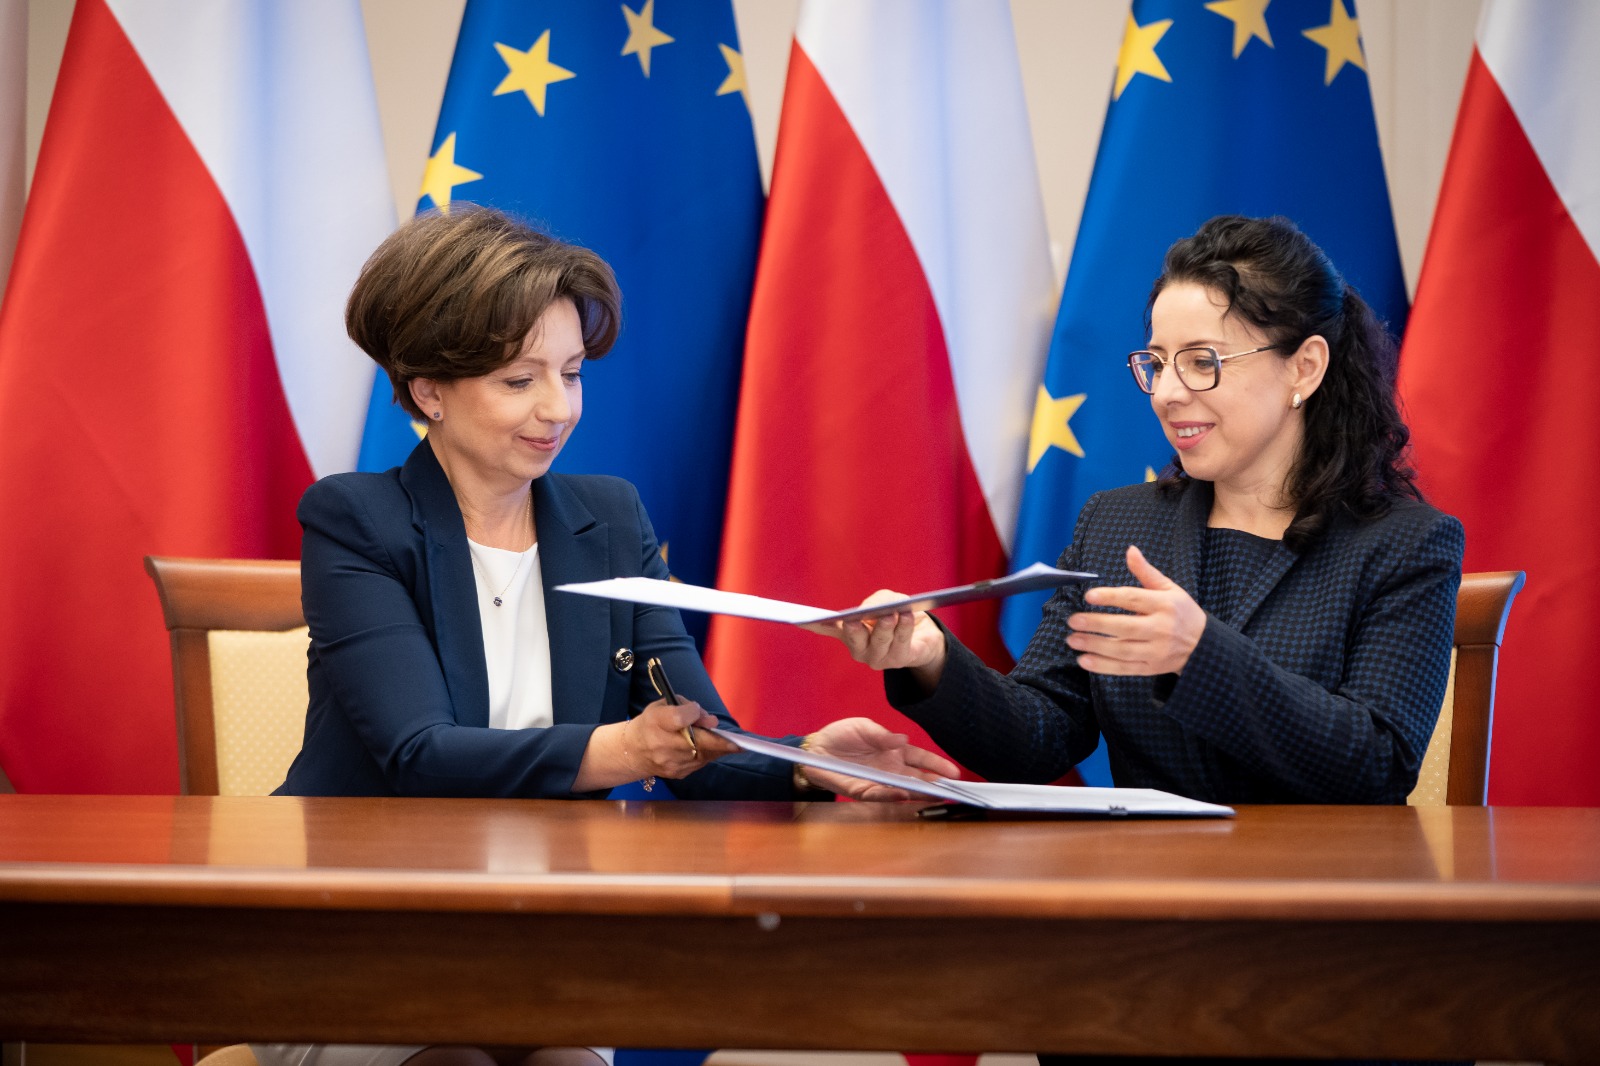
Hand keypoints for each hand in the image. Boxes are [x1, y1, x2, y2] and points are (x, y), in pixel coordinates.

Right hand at [622, 699, 737, 778]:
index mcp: (656, 721)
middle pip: (697, 742)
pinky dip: (709, 755)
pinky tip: (714, 749)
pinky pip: (700, 763)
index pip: (678, 718)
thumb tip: (710, 721)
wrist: (634, 751)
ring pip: (703, 755)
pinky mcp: (677, 773)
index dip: (692, 714)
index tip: (698, 711)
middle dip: (720, 742)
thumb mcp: (664, 705)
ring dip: (718, 749)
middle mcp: (661, 744)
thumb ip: (686, 707)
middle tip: (740, 744)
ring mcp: (670, 762)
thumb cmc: (652, 723)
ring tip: (731, 744)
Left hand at [801, 717, 960, 801]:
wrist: (816, 748)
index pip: (921, 758)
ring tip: (934, 794)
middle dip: (934, 783)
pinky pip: (879, 794)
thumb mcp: (863, 727)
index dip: (937, 764)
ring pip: (903, 790)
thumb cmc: (842, 735)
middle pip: (917, 778)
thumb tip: (903, 740)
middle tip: (951, 788)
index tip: (953, 771)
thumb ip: (881, 735)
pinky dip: (891, 795)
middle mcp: (890, 769)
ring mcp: (877, 780)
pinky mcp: (862, 790)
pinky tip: (904, 794)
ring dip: (918, 793)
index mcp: (894, 751)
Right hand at [807, 590, 947, 681]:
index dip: (812, 624)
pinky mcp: (902, 660)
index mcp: (849, 633)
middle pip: (854, 639)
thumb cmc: (897, 612)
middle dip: (854, 630)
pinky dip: (904, 628)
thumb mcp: (886, 600)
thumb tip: (873, 610)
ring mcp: (880, 658)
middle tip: (854, 620)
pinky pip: (902, 644)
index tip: (798, 619)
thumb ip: (877, 601)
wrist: (925, 634)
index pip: (826, 628)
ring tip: (890, 615)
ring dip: (885, 627)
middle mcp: (860, 649)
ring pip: (880, 641)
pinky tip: (906, 616)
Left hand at [1066, 545, 1204, 675]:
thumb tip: (1130, 550)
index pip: (1134, 599)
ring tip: (1072, 639)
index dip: (1110, 597)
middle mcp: (1161, 629)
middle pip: (1124, 627)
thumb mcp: (1170, 589)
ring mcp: (1155, 651)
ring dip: (1094, 645)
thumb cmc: (1181, 612)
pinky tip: (1083, 660)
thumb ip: (1146, 572)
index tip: (1089, 596)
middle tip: (1072, 620)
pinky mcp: (1150, 668)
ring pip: (1121, 650)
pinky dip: (1103, 666)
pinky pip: (1124, 668)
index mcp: (1165, 605)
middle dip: (1096, 624)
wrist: (1202, 646)